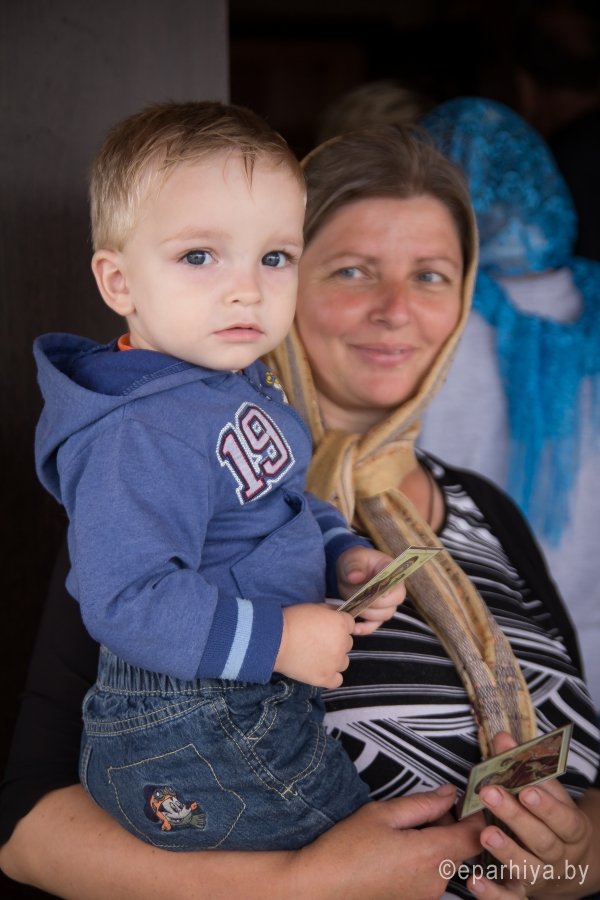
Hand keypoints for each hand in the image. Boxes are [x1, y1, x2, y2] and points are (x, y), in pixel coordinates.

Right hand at [274, 603, 353, 687]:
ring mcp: (335, 663)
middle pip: (347, 644)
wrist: (275, 640)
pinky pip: (338, 680)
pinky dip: (331, 676)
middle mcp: (342, 644)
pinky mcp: (326, 678)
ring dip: (334, 659)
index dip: (338, 626)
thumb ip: (331, 610)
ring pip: (343, 662)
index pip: (350, 625)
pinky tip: (319, 669)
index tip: (327, 628)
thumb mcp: (314, 607)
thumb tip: (340, 612)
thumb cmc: (292, 620)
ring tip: (316, 656)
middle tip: (318, 641)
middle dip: (336, 642)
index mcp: (341, 624)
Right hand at [293, 784, 485, 899]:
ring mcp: (427, 896)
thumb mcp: (384, 813)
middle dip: (451, 825)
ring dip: (437, 841)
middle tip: (425, 808)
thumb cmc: (348, 847)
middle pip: (462, 848)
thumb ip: (423, 803)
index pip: (477, 835)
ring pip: (447, 861)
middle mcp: (437, 881)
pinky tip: (399, 849)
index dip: (478, 814)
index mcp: (432, 854)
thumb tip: (450, 794)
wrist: (321, 888)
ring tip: (405, 828)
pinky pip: (433, 875)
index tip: (469, 797)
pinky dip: (426, 858)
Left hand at [337, 547, 406, 635]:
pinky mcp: (376, 614)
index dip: (386, 588)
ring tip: (352, 606)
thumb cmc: (354, 561)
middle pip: (392, 602)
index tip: (374, 589)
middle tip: (358, 598)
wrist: (349, 570)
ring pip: (384, 615)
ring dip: (367, 613)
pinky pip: (374, 625)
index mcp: (391, 570)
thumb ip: (354, 566)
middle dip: (374, 602)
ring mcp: (386, 603)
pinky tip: (354, 628)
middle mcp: (394, 588)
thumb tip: (355, 577)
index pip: (396, 582)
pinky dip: (365, 628)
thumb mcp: (352, 559)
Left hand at [469, 732, 597, 898]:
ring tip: (485, 834)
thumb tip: (502, 738)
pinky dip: (492, 894)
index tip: (525, 790)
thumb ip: (526, 768)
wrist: (570, 867)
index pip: (564, 820)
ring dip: (506, 852)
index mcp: (572, 830)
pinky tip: (474, 880)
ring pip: (527, 869)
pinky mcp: (522, 895)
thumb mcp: (548, 794)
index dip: (546, 807)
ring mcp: (541, 878)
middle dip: (516, 818)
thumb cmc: (553, 821)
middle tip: (490, 795)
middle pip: (542, 841)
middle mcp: (559, 857)